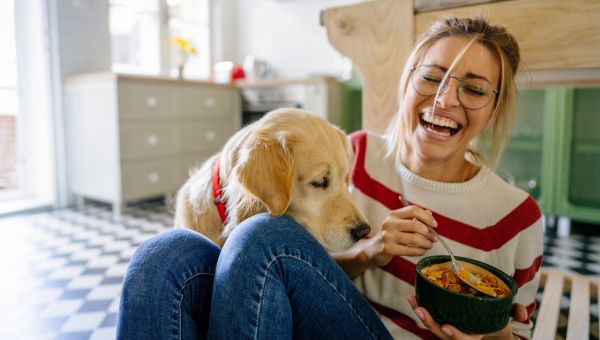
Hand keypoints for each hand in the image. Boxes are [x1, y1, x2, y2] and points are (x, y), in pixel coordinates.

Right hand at [360, 204, 437, 266]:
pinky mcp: (389, 249)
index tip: (434, 224)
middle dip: (429, 233)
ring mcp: (388, 236)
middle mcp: (389, 223)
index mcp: (393, 215)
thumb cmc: (390, 235)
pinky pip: (410, 250)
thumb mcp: (399, 224)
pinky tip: (423, 251)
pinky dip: (420, 251)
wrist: (374, 249)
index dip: (427, 217)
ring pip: (414, 239)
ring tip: (430, 245)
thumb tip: (429, 214)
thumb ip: (413, 218)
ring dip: (426, 243)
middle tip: (434, 238)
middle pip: (415, 225)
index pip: (413, 210)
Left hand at [407, 295, 524, 338]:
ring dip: (421, 313)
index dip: (456, 336)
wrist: (488, 326)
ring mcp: (449, 329)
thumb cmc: (496, 320)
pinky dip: (422, 307)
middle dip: (429, 322)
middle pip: (441, 334)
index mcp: (473, 336)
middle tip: (420, 310)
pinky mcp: (442, 320)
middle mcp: (458, 335)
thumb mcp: (507, 318)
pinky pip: (431, 316)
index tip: (447, 328)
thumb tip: (523, 313)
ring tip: (412, 300)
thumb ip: (516, 313)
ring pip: (433, 325)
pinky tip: (414, 297)